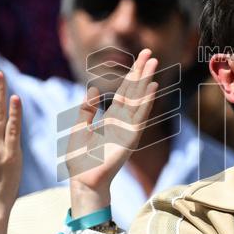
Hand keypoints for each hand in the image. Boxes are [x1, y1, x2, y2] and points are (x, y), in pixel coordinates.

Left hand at [62, 49, 157, 214]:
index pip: (125, 93)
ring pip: (139, 99)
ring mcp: (128, 129)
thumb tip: (94, 89)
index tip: (139, 60)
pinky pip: (140, 116)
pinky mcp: (130, 138)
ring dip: (147, 80)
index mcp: (112, 119)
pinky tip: (152, 87)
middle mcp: (123, 122)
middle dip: (142, 72)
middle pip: (135, 91)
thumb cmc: (80, 160)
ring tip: (154, 62)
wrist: (83, 180)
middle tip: (150, 53)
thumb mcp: (79, 128)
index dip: (131, 76)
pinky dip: (147, 101)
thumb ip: (87, 109)